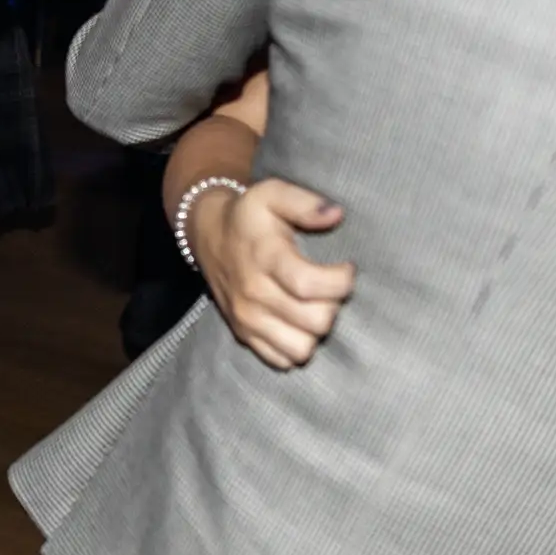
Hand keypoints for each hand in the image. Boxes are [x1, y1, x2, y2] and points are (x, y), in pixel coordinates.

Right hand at [194, 178, 353, 368]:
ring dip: (316, 330)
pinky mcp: (244, 335)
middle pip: (314, 321)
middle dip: (334, 305)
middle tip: (330, 287)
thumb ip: (304, 202)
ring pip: (301, 348)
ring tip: (315, 305)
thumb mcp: (272, 194)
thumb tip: (336, 215)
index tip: (347, 268)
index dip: (341, 281)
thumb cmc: (248, 215)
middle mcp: (254, 293)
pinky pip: (282, 360)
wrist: (208, 235)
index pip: (310, 285)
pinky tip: (298, 322)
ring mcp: (247, 319)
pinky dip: (296, 346)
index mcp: (264, 258)